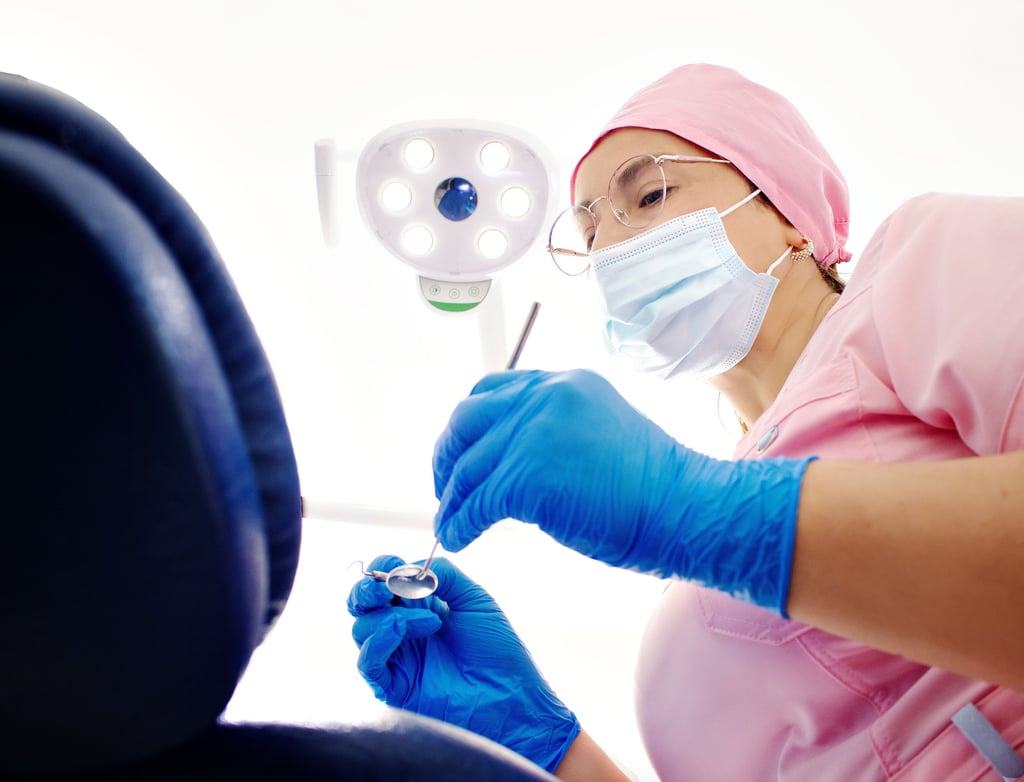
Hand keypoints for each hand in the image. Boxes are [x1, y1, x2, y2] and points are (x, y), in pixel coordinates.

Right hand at [348, 555, 579, 772]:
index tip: (393, 565)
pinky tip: (400, 630)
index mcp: (419, 605)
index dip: (382, 568)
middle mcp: (402, 630)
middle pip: (361, 604)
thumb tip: (409, 566)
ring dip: (391, 615)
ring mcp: (396, 658)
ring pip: (362, 628)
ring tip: (432, 621)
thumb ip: (443, 574)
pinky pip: (368, 662)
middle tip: (387, 586)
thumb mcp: (474, 599)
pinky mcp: (393, 686)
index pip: (383, 580)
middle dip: (367, 589)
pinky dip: (379, 640)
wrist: (510, 694)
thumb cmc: (497, 649)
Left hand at [432, 369, 814, 613]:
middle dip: (448, 455)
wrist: (684, 506)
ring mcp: (533, 433)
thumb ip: (557, 432)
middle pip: (466, 419)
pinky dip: (460, 524)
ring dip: (452, 501)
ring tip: (450, 523)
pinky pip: (475, 503)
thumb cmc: (655, 485)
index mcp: (564, 384)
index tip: (464, 453)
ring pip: (467, 467)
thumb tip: (516, 461)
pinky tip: (460, 540)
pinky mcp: (526, 476)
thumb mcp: (601, 432)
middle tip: (446, 488)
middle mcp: (544, 397)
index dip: (471, 426)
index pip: (494, 390)